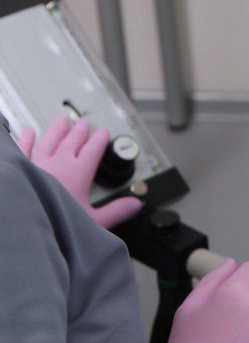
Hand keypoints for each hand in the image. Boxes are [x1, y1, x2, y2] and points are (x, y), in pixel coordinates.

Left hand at [18, 117, 142, 228]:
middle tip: (84, 123)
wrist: (26, 218)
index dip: (100, 140)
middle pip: (71, 142)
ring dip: (57, 130)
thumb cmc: (57, 221)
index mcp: (78, 173)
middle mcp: (58, 164)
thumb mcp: (95, 221)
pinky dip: (26, 138)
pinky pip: (23, 147)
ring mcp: (37, 163)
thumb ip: (116, 211)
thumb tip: (135, 204)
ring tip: (62, 121)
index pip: (92, 151)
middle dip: (80, 132)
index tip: (103, 132)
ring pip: (49, 141)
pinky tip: (28, 131)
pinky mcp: (20, 166)